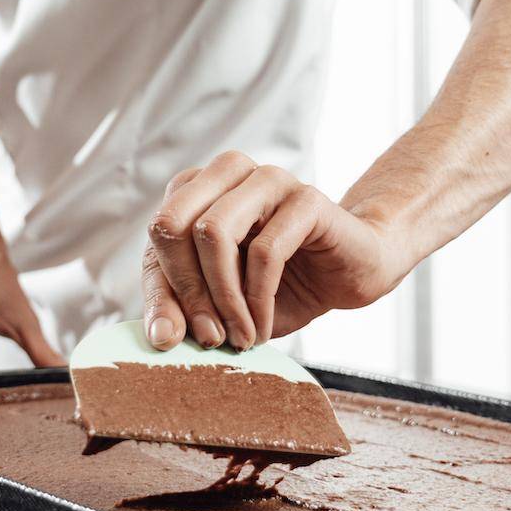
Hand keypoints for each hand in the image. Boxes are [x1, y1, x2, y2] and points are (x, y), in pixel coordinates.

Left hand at [142, 151, 407, 349]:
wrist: (351, 273)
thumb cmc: (281, 286)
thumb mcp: (223, 305)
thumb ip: (187, 310)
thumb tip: (160, 336)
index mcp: (198, 189)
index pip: (158, 235)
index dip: (162, 291)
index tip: (174, 338)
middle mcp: (228, 173)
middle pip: (173, 224)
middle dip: (187, 290)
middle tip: (209, 337)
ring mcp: (268, 179)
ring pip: (214, 232)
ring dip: (223, 298)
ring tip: (239, 337)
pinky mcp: (306, 199)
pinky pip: (265, 252)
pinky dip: (258, 300)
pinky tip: (262, 328)